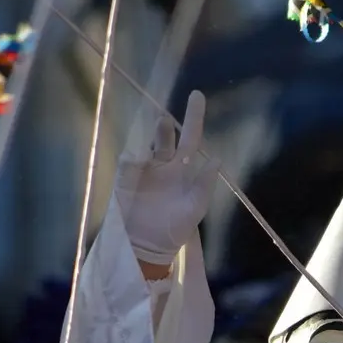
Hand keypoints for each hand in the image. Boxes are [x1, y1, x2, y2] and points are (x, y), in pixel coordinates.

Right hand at [114, 91, 219, 268]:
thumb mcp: (195, 208)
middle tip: (165, 118)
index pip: (190, 139)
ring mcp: (143, 171)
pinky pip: (128, 163)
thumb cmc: (174, 229)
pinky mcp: (125, 180)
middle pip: (164, 137)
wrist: (148, 248)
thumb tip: (217, 159)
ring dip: (150, 138)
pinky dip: (133, 158)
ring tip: (155, 134)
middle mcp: (163, 165)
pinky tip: (138, 159)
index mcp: (183, 169)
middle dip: (165, 125)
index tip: (196, 94)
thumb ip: (205, 184)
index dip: (194, 118)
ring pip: (146, 146)